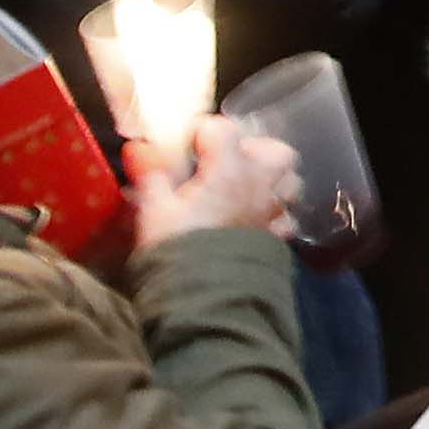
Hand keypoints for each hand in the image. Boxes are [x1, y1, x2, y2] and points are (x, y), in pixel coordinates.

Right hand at [128, 117, 299, 243]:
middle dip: (253, 150)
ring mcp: (273, 211)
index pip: (223, 129)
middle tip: (225, 164)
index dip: (201, 134)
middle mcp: (260, 184)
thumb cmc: (176, 248)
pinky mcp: (278, 238)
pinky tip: (256, 221)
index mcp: (230, 169)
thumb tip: (139, 148)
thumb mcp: (154, 209)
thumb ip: (151, 174)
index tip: (185, 149)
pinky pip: (286, 217)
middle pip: (275, 150)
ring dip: (271, 180)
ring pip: (289, 182)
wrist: (205, 298)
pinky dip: (276, 214)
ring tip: (246, 189)